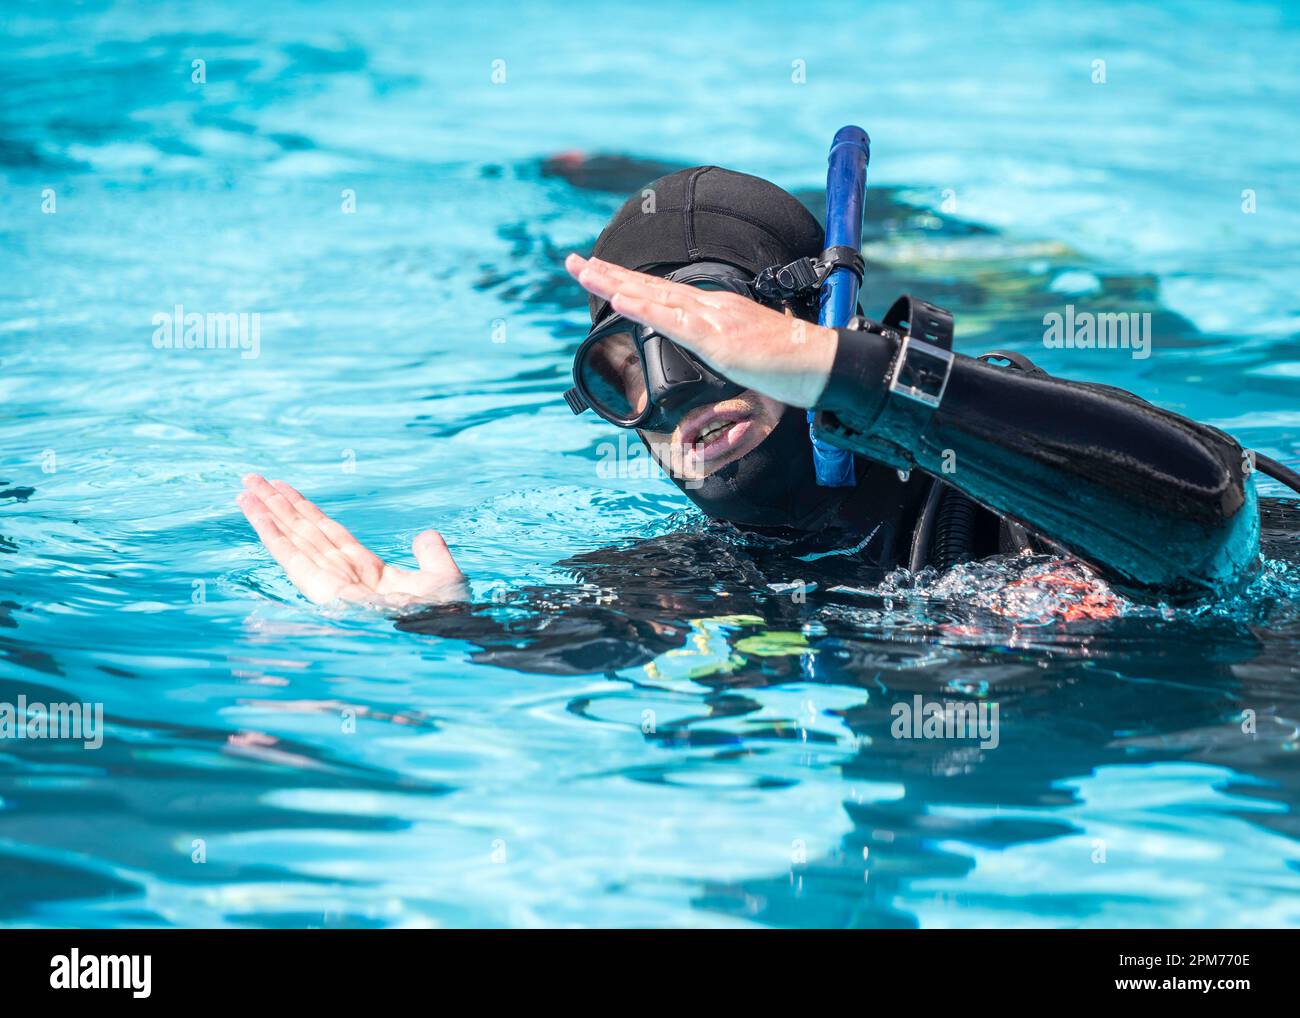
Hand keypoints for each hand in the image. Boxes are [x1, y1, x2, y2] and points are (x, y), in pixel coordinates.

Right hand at [236, 474, 468, 607]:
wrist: (439, 635)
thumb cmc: (446, 620)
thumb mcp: (445, 578)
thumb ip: (432, 555)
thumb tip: (426, 535)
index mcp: (371, 574)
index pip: (331, 535)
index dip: (308, 512)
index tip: (285, 491)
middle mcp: (345, 576)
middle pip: (305, 532)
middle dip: (279, 507)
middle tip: (253, 480)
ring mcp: (331, 584)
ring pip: (293, 540)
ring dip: (268, 514)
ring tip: (245, 490)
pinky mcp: (322, 593)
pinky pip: (292, 557)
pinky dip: (271, 535)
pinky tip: (255, 515)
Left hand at [566, 254, 839, 408]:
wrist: (821, 365)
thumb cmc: (791, 364)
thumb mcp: (746, 353)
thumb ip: (724, 346)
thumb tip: (714, 350)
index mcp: (716, 310)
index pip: (663, 293)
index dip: (628, 283)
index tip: (598, 273)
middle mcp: (710, 307)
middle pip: (650, 286)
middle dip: (608, 274)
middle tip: (573, 261)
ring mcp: (713, 320)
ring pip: (654, 297)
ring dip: (615, 283)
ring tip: (583, 271)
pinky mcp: (717, 339)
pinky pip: (672, 321)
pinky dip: (642, 307)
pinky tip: (619, 298)